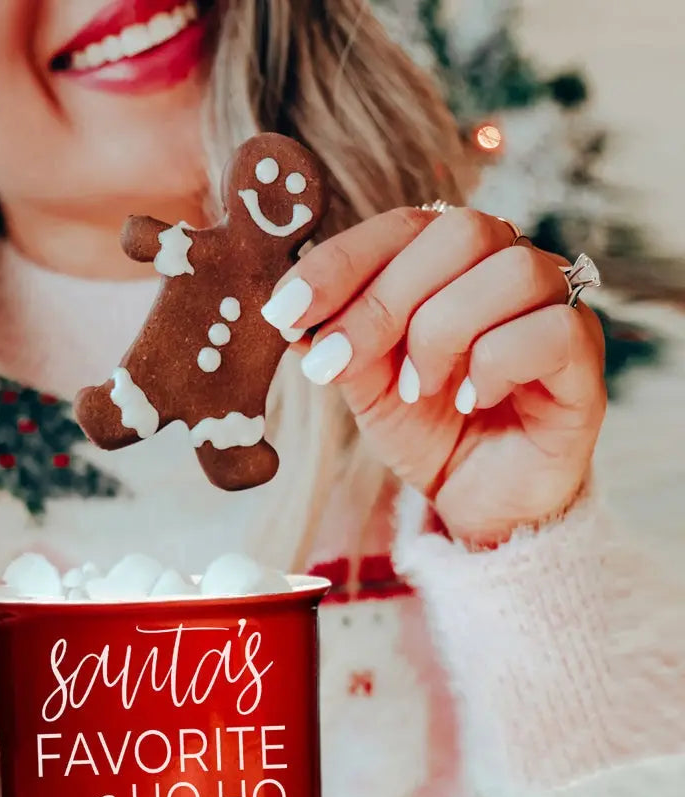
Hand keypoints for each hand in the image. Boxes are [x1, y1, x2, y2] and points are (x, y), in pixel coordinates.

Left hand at [270, 206, 605, 545]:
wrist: (477, 498)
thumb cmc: (428, 427)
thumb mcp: (365, 386)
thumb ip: (341, 342)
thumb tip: (295, 316)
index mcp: (450, 261)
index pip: (400, 226)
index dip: (338, 263)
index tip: (284, 312)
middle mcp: (508, 267)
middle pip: (461, 232)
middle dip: (384, 301)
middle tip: (340, 362)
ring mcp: (556, 307)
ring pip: (511, 272)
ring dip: (443, 334)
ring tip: (418, 389)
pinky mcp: (584, 359)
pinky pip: (551, 330)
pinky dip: (497, 365)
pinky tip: (472, 401)